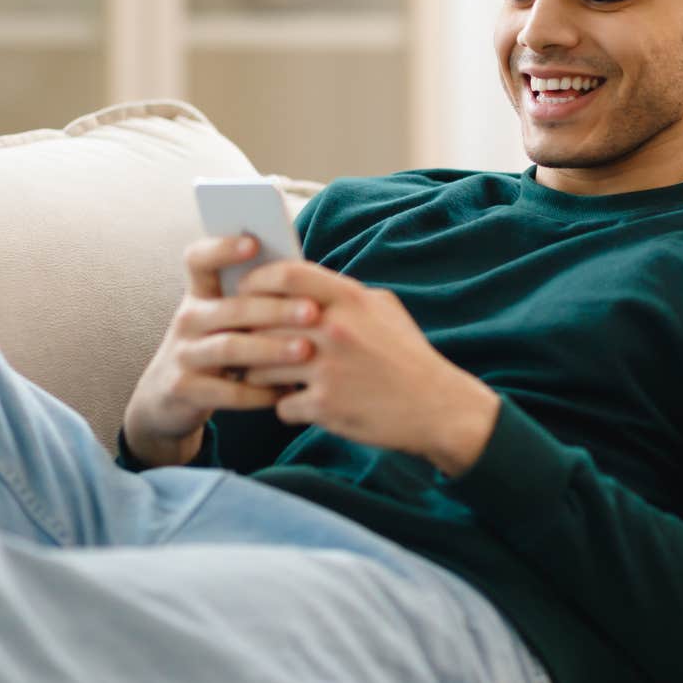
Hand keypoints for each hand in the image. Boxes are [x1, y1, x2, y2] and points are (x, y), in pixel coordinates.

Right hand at [120, 235, 324, 466]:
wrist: (168, 397)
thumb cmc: (216, 346)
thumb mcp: (226, 319)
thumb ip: (254, 299)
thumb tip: (304, 276)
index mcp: (200, 294)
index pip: (198, 260)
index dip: (222, 249)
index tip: (253, 243)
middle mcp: (187, 319)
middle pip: (231, 308)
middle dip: (274, 309)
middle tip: (312, 311)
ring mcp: (183, 354)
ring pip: (229, 348)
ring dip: (270, 349)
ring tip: (305, 350)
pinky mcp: (185, 390)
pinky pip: (226, 392)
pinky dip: (259, 393)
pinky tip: (288, 391)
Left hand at [233, 260, 500, 475]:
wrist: (438, 408)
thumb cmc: (408, 356)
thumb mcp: (384, 309)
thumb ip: (343, 294)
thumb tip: (301, 284)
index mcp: (351, 299)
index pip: (287, 274)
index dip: (256, 280)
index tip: (244, 291)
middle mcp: (336, 330)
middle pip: (263, 322)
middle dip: (250, 335)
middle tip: (246, 343)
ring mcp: (328, 369)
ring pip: (261, 366)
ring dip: (261, 373)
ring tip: (272, 377)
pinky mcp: (325, 406)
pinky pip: (280, 404)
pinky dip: (287, 407)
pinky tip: (302, 406)